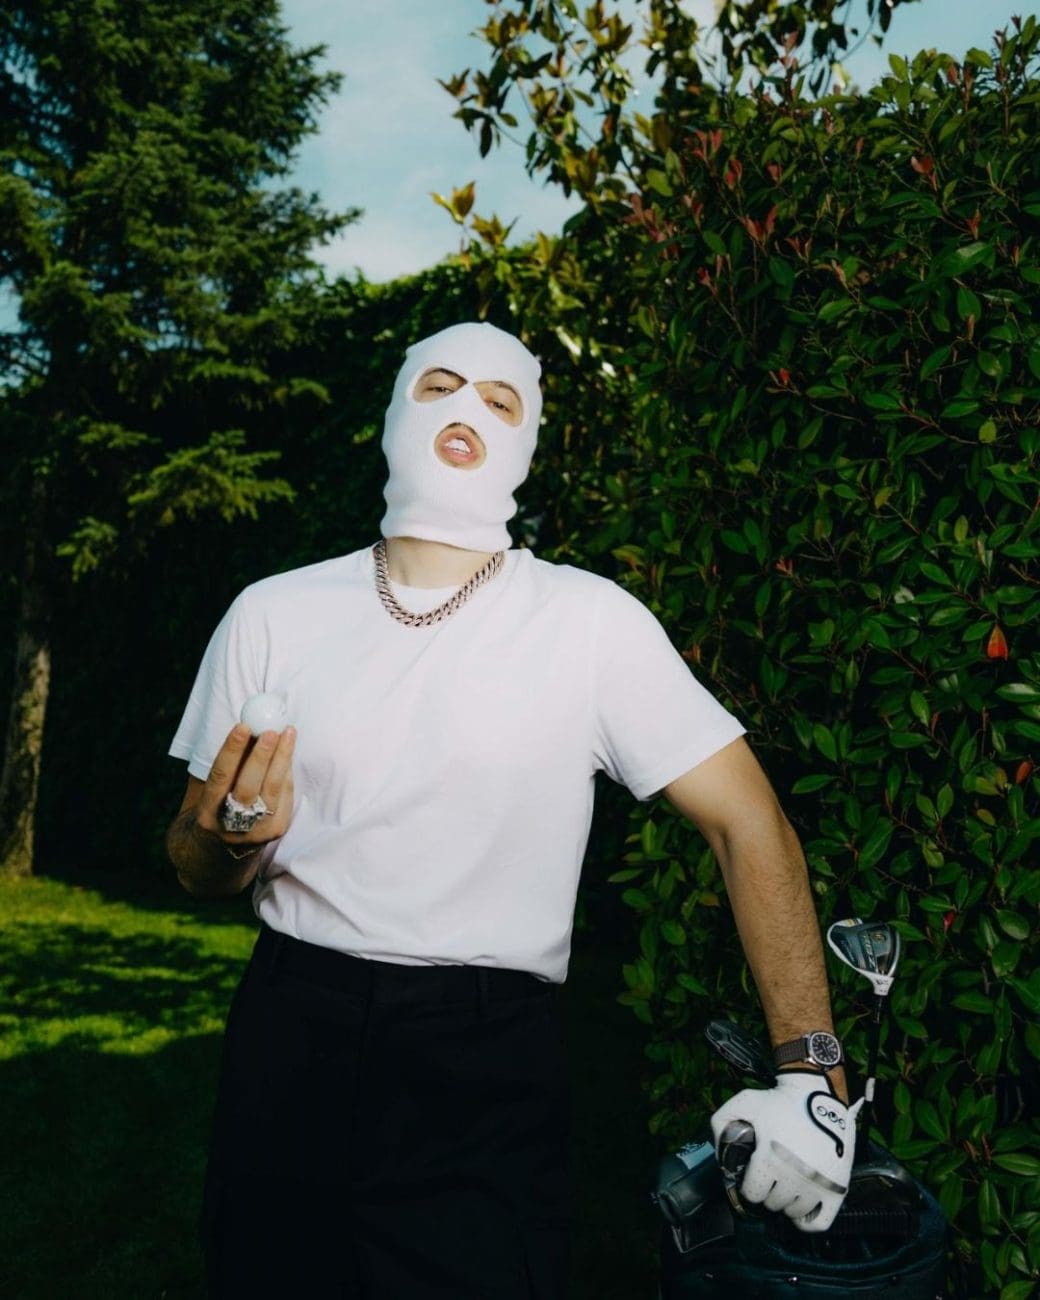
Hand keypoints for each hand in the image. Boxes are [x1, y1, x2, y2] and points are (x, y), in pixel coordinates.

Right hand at [194, 723, 295, 847]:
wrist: (225, 845)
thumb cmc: (219, 804)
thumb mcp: (215, 788)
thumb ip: (231, 762)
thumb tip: (251, 726)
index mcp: (207, 812)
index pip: (220, 777)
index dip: (232, 751)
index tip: (243, 726)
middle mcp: (230, 825)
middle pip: (248, 787)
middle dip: (261, 756)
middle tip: (271, 730)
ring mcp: (256, 831)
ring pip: (272, 791)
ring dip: (282, 758)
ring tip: (288, 733)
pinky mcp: (276, 831)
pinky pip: (285, 796)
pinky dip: (286, 772)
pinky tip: (288, 754)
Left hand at [710, 1072, 863, 1232]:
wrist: (818, 1092)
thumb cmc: (779, 1101)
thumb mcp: (743, 1102)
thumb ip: (721, 1123)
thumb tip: (719, 1155)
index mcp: (769, 1158)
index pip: (752, 1194)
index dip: (749, 1185)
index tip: (753, 1176)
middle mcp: (794, 1176)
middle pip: (773, 1203)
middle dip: (768, 1191)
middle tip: (771, 1177)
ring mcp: (818, 1184)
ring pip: (794, 1212)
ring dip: (787, 1202)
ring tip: (787, 1185)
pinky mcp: (838, 1188)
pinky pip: (819, 1223)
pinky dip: (808, 1220)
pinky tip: (802, 1206)